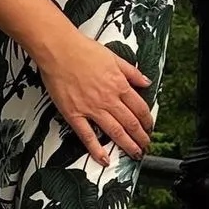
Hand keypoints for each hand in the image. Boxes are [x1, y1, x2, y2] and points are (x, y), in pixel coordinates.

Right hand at [36, 31, 152, 165]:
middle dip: (141, 137)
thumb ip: (131, 71)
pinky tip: (104, 159)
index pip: (139, 107)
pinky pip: (88, 136)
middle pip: (130, 123)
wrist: (59, 49)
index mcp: (119, 84)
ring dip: (127, 145)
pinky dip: (97, 150)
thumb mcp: (113, 56)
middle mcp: (108, 99)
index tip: (149, 127)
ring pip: (115, 132)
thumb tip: (146, 81)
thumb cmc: (83, 49)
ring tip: (135, 154)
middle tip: (146, 145)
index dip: (147, 120)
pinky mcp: (74, 115)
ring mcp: (91, 108)